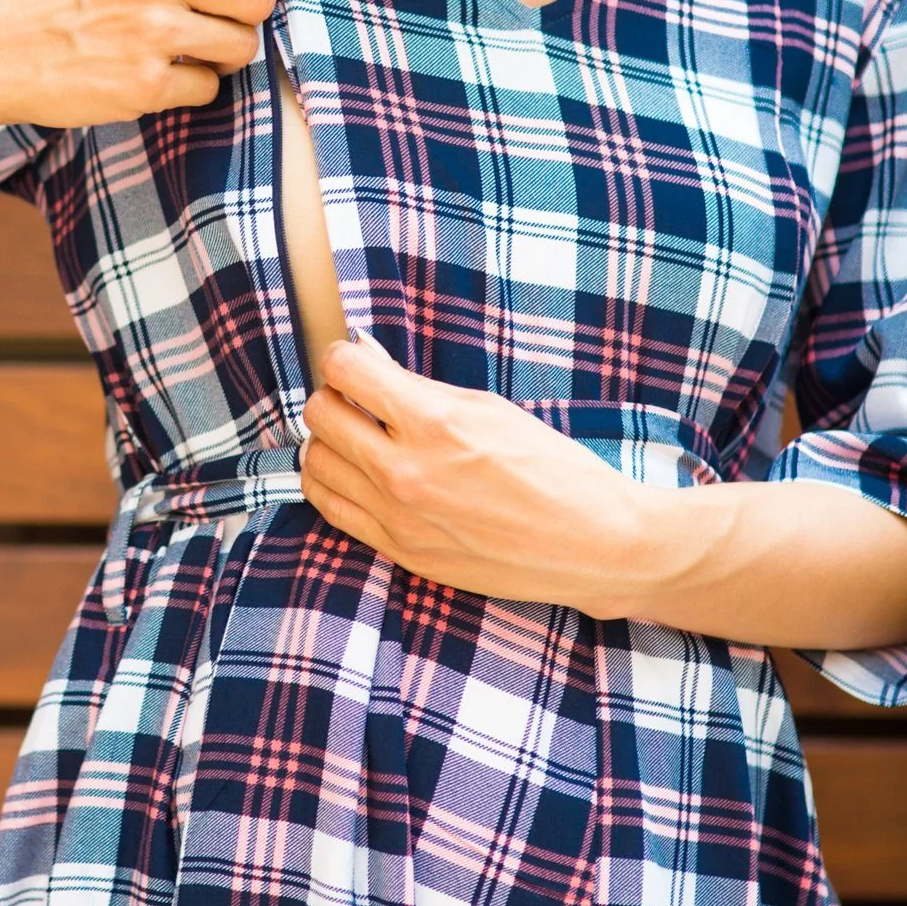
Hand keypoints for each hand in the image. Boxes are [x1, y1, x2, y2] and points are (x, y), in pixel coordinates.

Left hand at [299, 335, 652, 615]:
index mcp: (436, 425)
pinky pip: (333, 511)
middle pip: (320, 417)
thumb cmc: (552, 469)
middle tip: (356, 397)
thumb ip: (418, 386)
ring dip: (328, 442)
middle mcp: (406, 472)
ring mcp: (398, 518)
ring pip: (316, 466)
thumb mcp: (489, 409)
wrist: (590, 544)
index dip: (342, 356)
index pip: (346, 372)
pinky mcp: (400, 551)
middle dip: (332, 396)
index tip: (351, 359)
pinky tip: (357, 474)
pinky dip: (333, 484)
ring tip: (357, 438)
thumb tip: (364, 354)